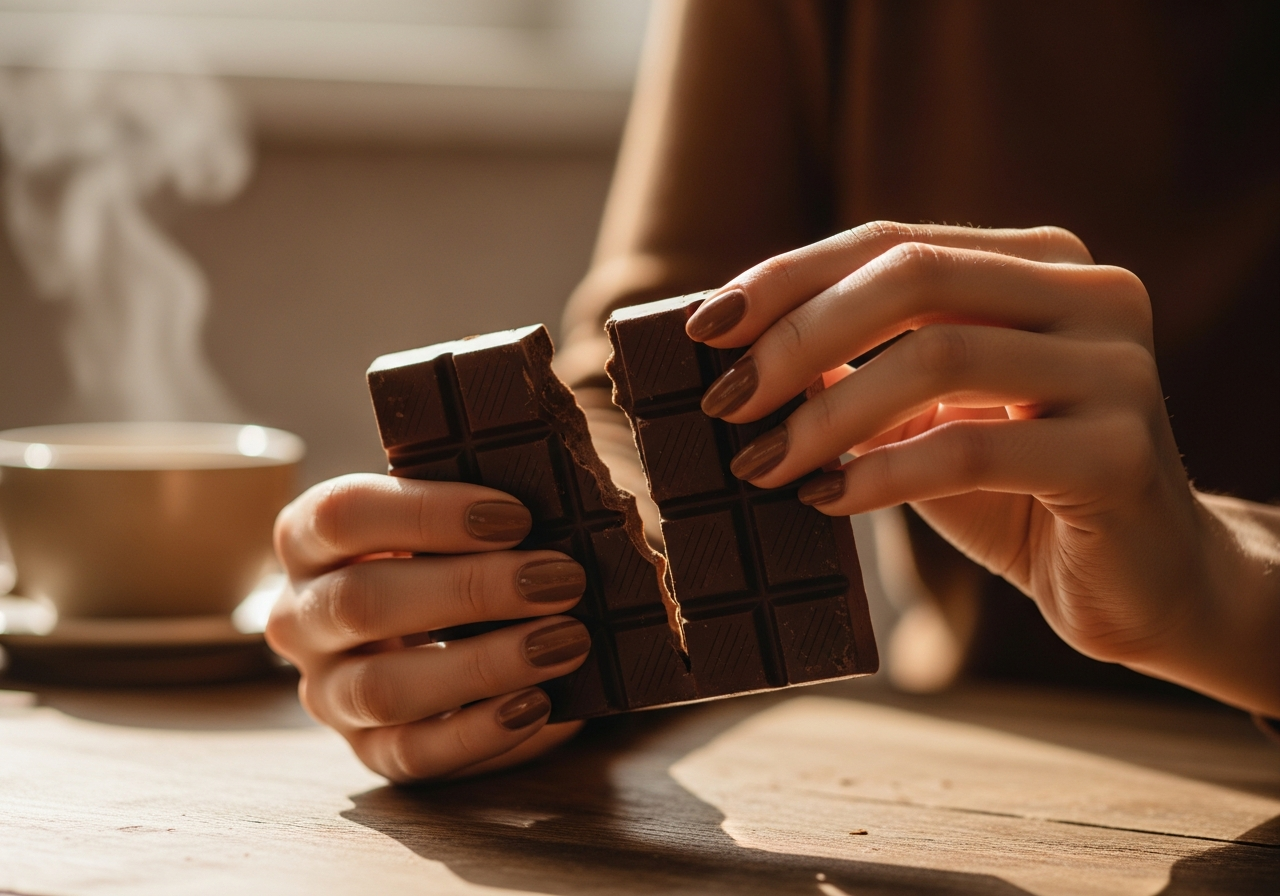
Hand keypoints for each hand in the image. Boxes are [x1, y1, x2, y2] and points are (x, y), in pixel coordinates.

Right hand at [267, 474, 587, 782]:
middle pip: (361, 601)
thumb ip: (481, 499)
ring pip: (383, 688)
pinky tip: (539, 703)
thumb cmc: (461, 553)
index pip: (342, 513)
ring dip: (485, 664)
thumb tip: (557, 492)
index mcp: (309, 539)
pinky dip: (480, 731)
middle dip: (472, 589)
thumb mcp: (457, 519)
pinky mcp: (369, 752)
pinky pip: (413, 752)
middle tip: (562, 579)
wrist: (460, 633)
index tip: (518, 517)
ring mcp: (328, 692)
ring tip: (568, 641)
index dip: (428, 512)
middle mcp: (301, 617)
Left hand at [686, 221, 1279, 714]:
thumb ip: (860, 368)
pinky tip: (823, 500)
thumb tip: (736, 348)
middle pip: (912, 277)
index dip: (788, 278)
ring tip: (758, 464)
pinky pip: (968, 450)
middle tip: (722, 402)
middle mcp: (1092, 295)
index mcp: (1042, 264)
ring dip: (824, 416)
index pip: (892, 240)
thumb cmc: (1015, 490)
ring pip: (937, 358)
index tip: (705, 329)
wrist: (1138, 581)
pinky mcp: (1120, 455)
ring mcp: (1118, 369)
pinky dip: (877, 474)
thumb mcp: (928, 414)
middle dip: (797, 338)